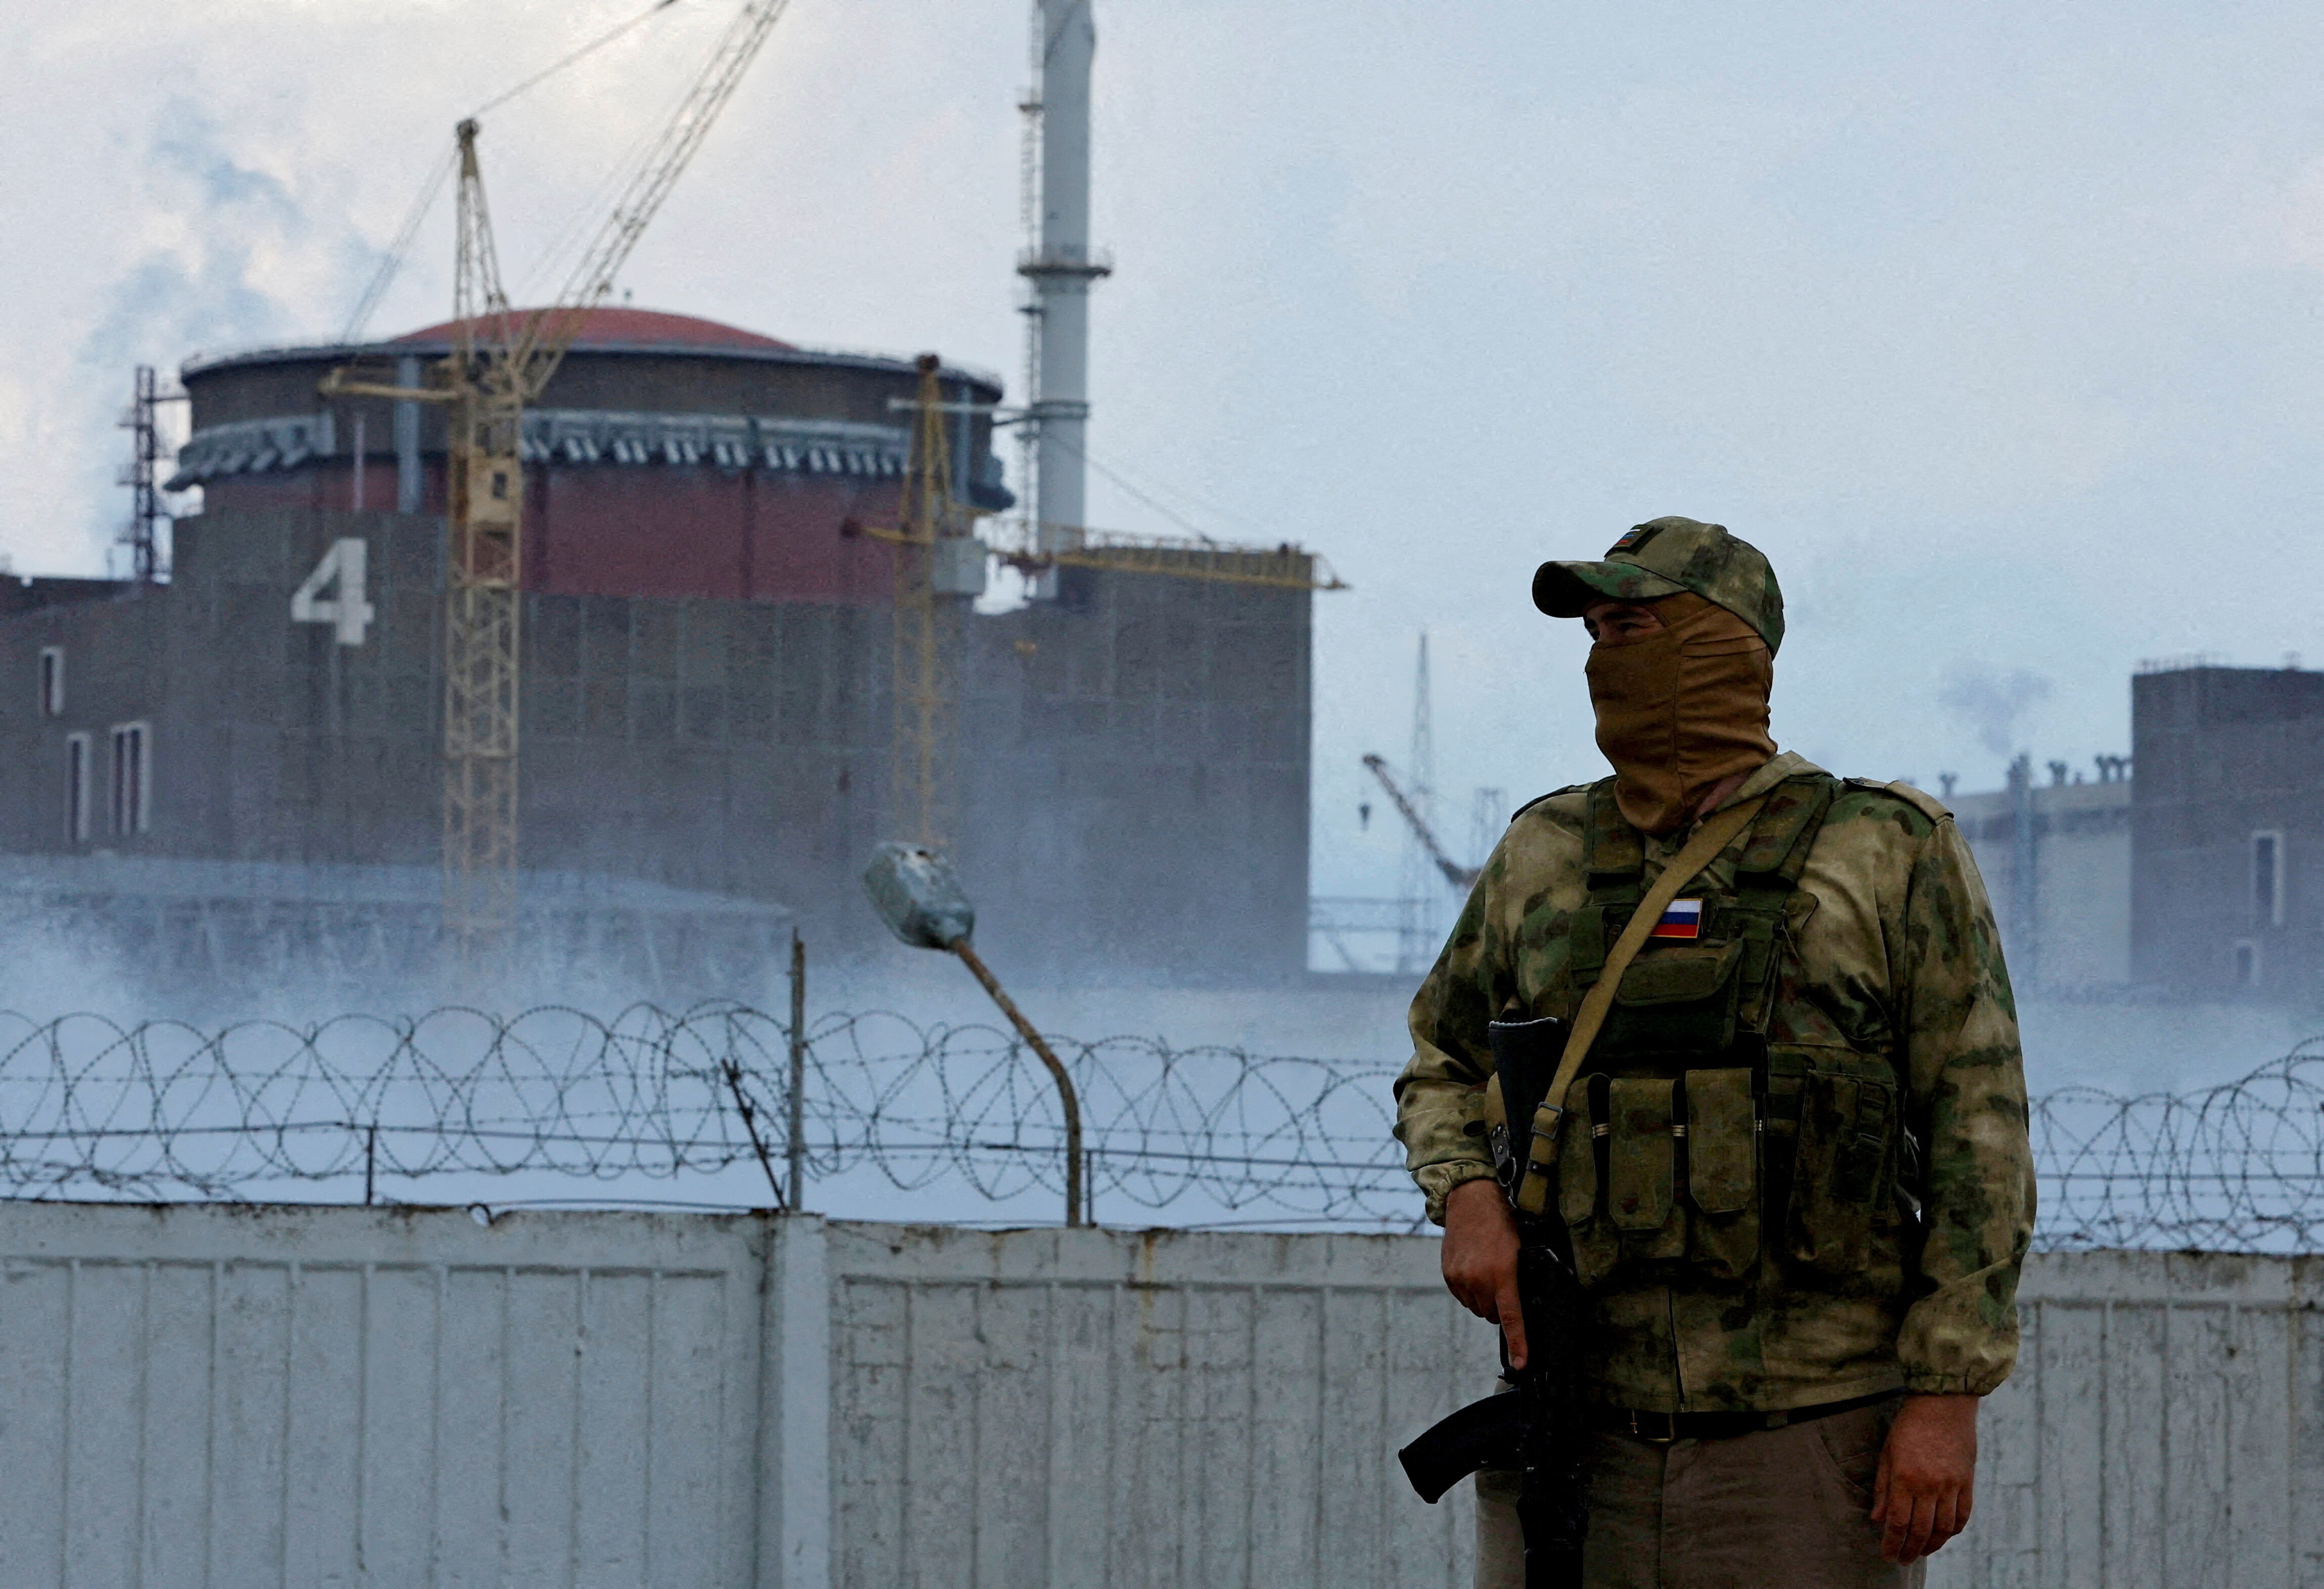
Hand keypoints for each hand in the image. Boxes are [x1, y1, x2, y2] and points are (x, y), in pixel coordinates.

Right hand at [1441, 1178, 1527, 1367]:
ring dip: (1483, 1298)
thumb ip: (1520, 1280)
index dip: (1518, 1345)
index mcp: (1503, 1275)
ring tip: (1487, 1271)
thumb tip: (1522, 1307)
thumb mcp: (1521, 1251)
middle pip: (1492, 1314)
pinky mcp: (1449, 1275)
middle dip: (1499, 1306)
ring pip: (1477, 1307)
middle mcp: (1480, 1280)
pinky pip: (1463, 1297)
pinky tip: (1474, 1269)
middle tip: (1502, 1282)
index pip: (1513, 1318)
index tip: (1521, 1364)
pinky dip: (1470, 1290)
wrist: (1472, 1200)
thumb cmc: (1503, 1224)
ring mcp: (1461, 1278)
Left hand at [1871, 1393, 1978, 1562]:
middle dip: (1910, 1550)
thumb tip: (1877, 1519)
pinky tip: (1943, 1535)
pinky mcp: (1967, 1483)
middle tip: (1902, 1560)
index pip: (1898, 1523)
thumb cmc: (1909, 1427)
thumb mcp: (1887, 1453)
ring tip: (1920, 1551)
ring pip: (1944, 1529)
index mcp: (1905, 1478)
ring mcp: (1951, 1486)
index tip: (1887, 1555)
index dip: (1892, 1543)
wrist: (1943, 1405)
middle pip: (1920, 1530)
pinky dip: (1953, 1531)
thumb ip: (1883, 1488)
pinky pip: (1962, 1516)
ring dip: (1932, 1545)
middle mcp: (1929, 1486)